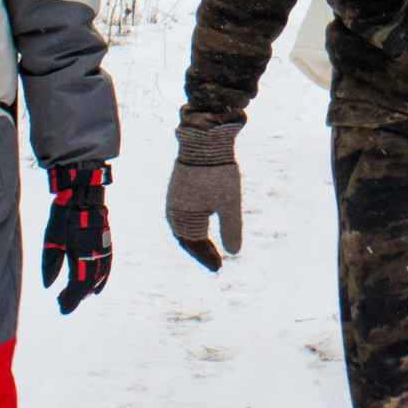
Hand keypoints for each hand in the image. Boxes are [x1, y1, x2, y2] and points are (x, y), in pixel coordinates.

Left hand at [43, 161, 113, 313]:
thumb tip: (49, 286)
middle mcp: (95, 255)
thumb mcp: (51, 237)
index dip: (70, 299)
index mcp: (80, 254)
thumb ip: (50, 262)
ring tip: (76, 297)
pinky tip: (96, 288)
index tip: (61, 308)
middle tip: (62, 302)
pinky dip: (101, 279)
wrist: (84, 192)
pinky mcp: (106, 244)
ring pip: (98, 277)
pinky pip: (106, 267)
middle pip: (88, 284)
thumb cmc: (65, 214)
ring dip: (88, 289)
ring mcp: (104, 249)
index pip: (77, 285)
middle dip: (76, 296)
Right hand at [166, 123, 241, 269]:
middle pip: (186, 238)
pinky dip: (192, 225)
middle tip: (216, 262)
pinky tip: (202, 223)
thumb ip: (231, 229)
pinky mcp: (179, 188)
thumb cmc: (218, 172)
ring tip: (208, 248)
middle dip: (201, 251)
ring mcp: (175, 198)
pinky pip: (182, 214)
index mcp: (184, 217)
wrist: (205, 139)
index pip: (194, 245)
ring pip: (182, 227)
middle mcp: (174, 209)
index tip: (219, 268)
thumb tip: (233, 253)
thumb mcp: (229, 203)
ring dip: (195, 239)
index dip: (206, 258)